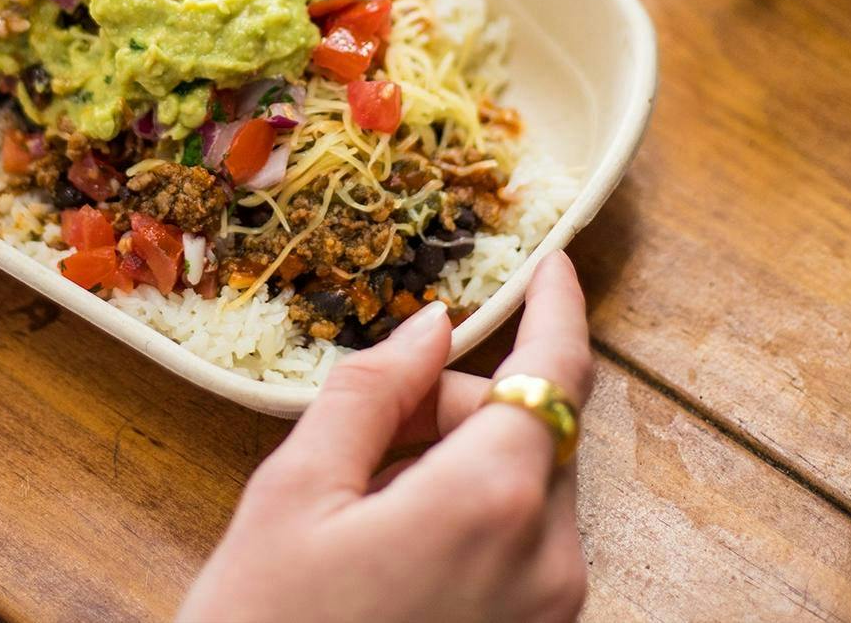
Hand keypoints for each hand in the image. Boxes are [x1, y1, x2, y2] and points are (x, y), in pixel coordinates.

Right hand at [180, 255, 593, 622]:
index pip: (556, 372)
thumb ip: (370, 393)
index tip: (554, 263)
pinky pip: (519, 551)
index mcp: (492, 500)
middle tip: (360, 435)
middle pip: (529, 431)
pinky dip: (467, 523)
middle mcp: (547, 559)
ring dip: (457, 467)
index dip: (559, 307)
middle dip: (455, 406)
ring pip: (523, 490)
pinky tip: (388, 553)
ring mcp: (549, 616)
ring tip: (360, 511)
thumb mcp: (292, 495)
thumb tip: (428, 327)